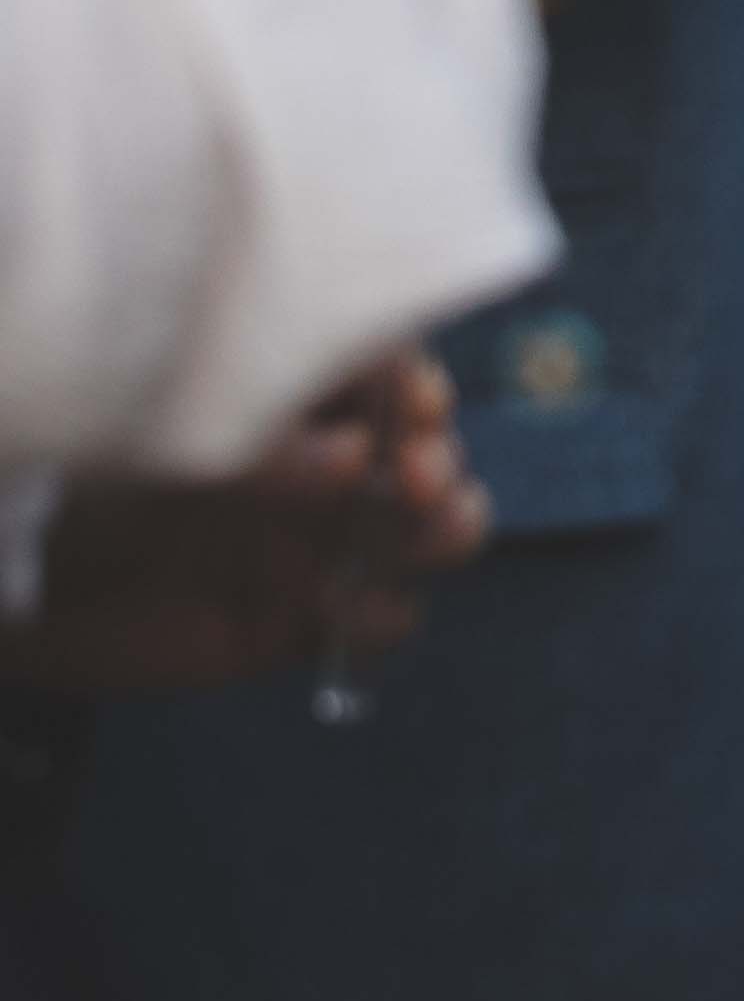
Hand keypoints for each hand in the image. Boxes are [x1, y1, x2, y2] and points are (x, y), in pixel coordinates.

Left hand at [0, 354, 486, 693]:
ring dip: (443, 529)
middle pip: (419, 453)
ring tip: (440, 525)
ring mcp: (307, 544)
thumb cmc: (82, 474)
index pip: (384, 376)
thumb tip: (356, 457)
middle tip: (418, 474)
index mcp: (288, 401)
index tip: (415, 406)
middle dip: (436, 459)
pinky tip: (360, 610)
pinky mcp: (288, 621)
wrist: (8, 572)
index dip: (413, 389)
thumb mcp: (172, 437)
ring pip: (417, 533)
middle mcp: (313, 469)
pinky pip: (369, 624)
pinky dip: (379, 619)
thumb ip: (264, 450)